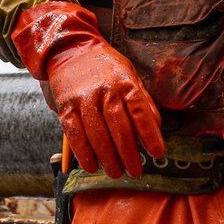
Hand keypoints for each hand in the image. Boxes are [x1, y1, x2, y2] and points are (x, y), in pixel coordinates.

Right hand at [10, 1, 166, 179]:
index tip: (157, 154)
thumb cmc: (106, 68)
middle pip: (118, 127)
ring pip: (96, 134)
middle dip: (128, 154)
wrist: (70, 50)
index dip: (150, 135)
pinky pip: (75, 134)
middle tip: (136, 171)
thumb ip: (143, 101)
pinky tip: (92, 166)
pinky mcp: (66, 108)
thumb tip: (156, 127)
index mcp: (125, 83)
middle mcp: (104, 90)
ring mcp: (83, 99)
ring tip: (117, 173)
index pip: (140, 112)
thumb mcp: (131, 76)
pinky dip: (83, 153)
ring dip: (108, 158)